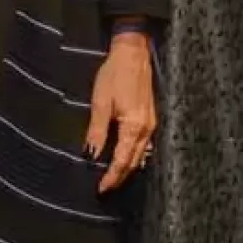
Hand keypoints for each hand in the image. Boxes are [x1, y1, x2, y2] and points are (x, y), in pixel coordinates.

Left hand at [85, 31, 156, 192]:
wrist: (133, 53)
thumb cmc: (114, 75)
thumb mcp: (100, 102)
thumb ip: (97, 131)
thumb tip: (90, 155)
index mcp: (134, 127)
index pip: (122, 161)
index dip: (111, 177)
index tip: (101, 189)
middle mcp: (147, 129)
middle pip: (134, 162)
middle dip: (120, 177)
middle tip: (106, 188)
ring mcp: (152, 125)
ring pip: (141, 155)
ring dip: (128, 168)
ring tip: (114, 178)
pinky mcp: (151, 118)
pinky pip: (145, 145)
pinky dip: (135, 156)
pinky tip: (127, 158)